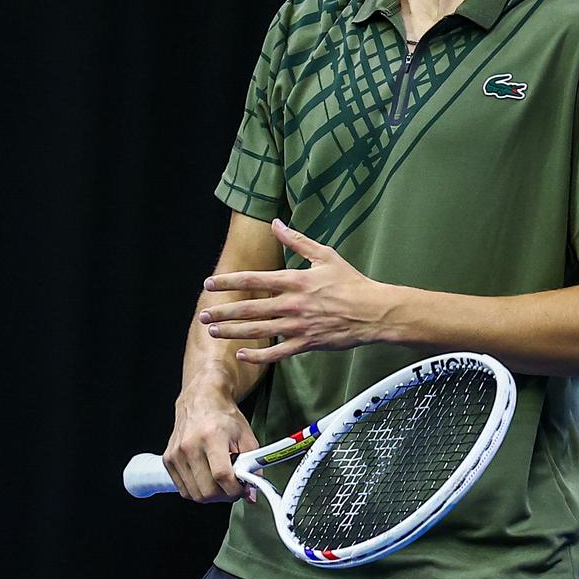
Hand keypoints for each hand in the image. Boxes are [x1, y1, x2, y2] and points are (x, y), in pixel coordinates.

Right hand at [166, 383, 261, 503]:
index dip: (235, 489)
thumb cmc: (223, 417)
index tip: (242, 489)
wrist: (201, 401)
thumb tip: (252, 492)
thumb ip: (253, 467)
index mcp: (212, 436)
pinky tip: (205, 478)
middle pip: (207, 490)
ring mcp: (176, 454)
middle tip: (232, 487)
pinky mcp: (168, 460)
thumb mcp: (246, 438)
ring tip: (219, 481)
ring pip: (194, 494)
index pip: (222, 475)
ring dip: (210, 494)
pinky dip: (196, 490)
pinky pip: (183, 489)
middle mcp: (190, 445)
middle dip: (224, 495)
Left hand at [199, 219, 394, 365]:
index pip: (253, 280)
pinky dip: (258, 355)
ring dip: (233, 332)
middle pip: (250, 309)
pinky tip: (241, 353)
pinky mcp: (307, 343)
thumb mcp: (325, 255)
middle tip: (203, 315)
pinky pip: (278, 353)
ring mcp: (298, 326)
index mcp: (295, 281)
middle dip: (223, 312)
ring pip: (258, 331)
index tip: (210, 284)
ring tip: (213, 332)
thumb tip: (276, 222)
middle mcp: (292, 304)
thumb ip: (296, 240)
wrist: (374, 312)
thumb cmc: (351, 282)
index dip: (229, 282)